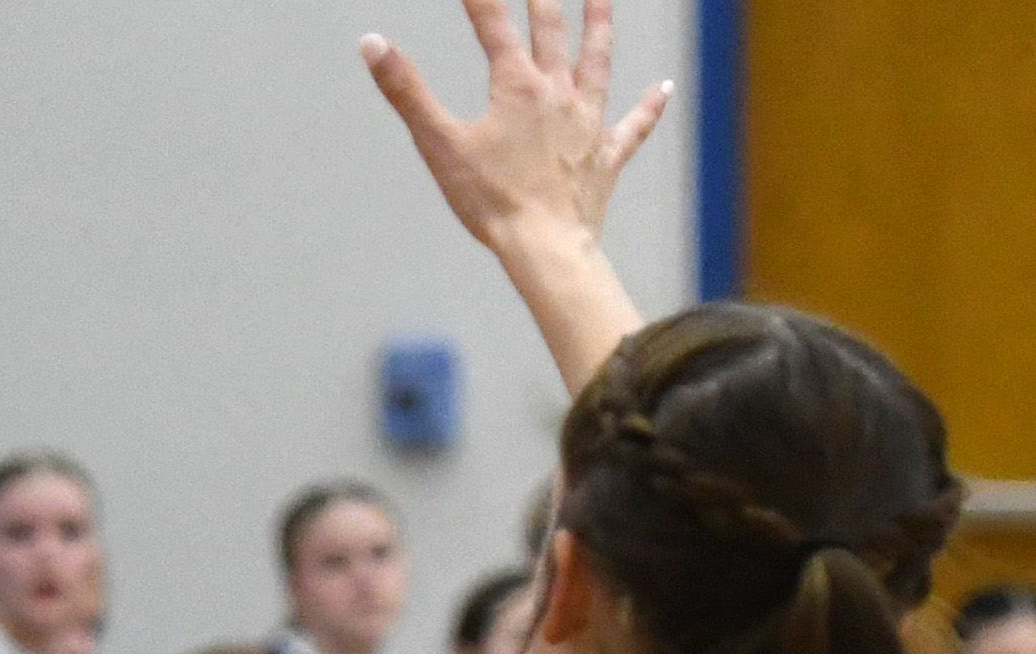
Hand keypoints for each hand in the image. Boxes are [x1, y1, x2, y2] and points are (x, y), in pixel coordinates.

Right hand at [362, 1, 671, 259]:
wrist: (545, 246)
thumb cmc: (491, 200)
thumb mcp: (439, 144)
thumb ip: (406, 92)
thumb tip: (372, 44)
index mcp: (517, 87)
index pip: (493, 26)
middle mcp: (559, 93)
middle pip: (551, 30)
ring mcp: (587, 122)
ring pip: (598, 61)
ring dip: (601, 25)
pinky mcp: (605, 156)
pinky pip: (633, 125)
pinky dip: (649, 106)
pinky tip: (662, 88)